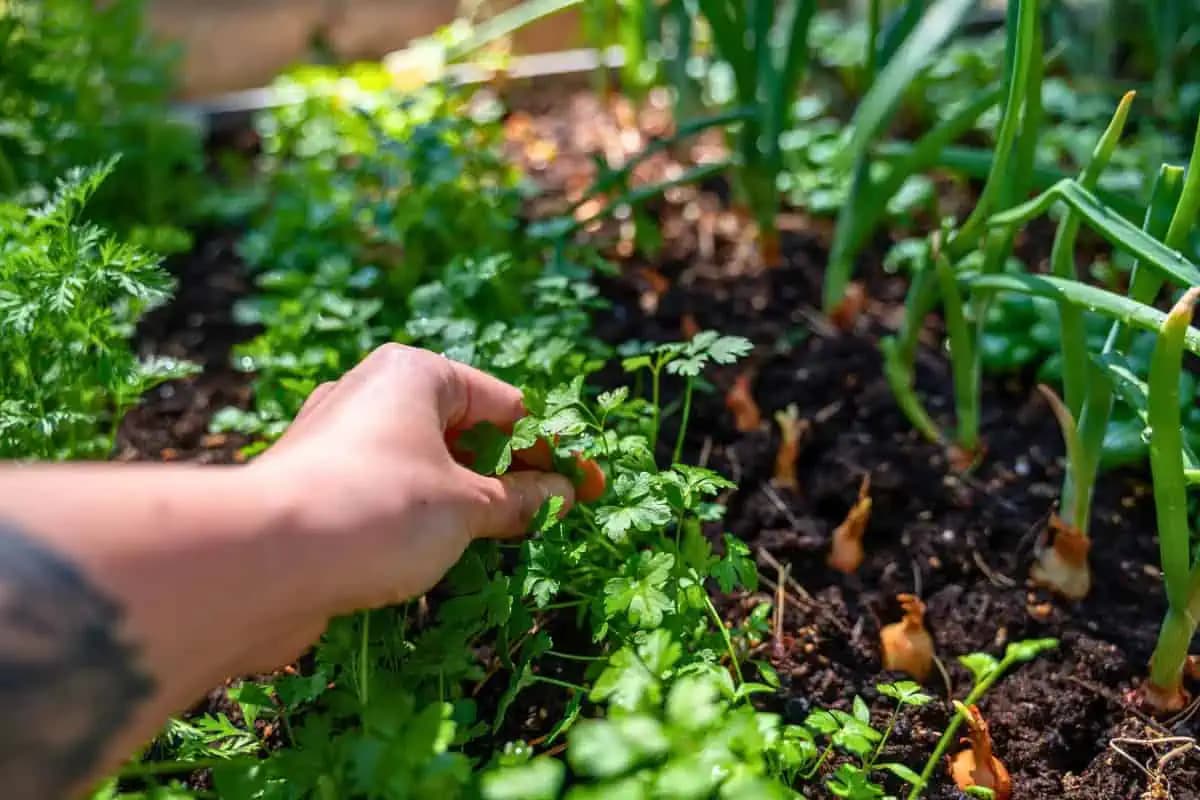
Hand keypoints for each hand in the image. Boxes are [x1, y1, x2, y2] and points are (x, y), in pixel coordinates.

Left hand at [253, 344, 576, 617]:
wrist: (259, 561)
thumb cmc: (378, 511)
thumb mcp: (467, 506)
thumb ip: (520, 499)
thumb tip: (561, 494)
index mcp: (415, 374)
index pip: (506, 406)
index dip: (549, 450)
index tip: (583, 490)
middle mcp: (373, 394)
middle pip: (465, 432)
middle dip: (507, 474)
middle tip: (548, 518)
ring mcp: (338, 440)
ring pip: (424, 466)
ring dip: (465, 501)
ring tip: (501, 540)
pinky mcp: (316, 486)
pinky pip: (387, 494)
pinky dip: (420, 518)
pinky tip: (439, 555)